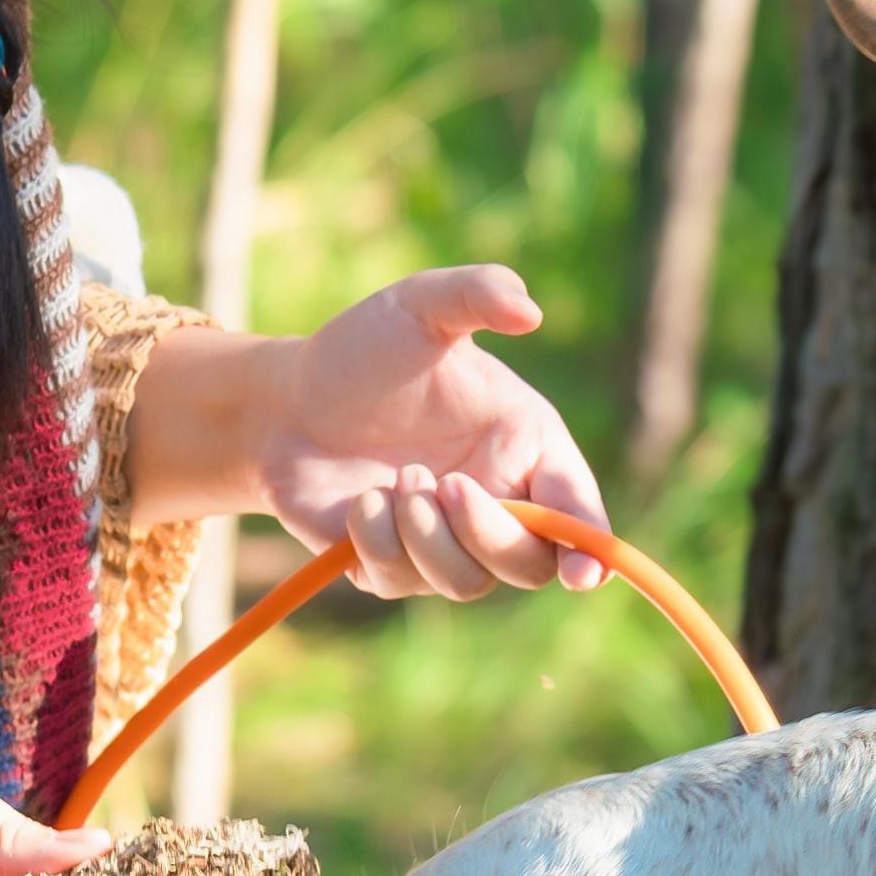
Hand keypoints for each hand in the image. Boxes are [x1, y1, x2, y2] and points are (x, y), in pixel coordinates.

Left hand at [259, 266, 609, 606]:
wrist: (285, 400)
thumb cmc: (364, 351)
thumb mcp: (419, 305)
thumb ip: (477, 293)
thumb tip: (530, 311)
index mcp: (526, 447)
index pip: (577, 514)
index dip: (589, 548)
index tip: (582, 574)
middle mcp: (495, 503)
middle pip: (530, 563)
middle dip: (492, 534)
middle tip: (448, 484)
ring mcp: (444, 544)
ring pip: (467, 582)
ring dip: (430, 534)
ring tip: (396, 477)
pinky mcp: (391, 568)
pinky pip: (400, 580)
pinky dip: (378, 539)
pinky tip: (360, 500)